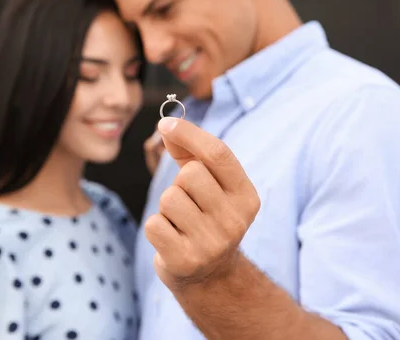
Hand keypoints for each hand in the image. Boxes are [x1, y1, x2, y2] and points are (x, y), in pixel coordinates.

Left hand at [144, 117, 260, 289]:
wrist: (209, 276)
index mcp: (246, 196)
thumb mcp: (209, 185)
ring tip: (180, 222)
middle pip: (189, 175)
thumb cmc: (205, 217)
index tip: (165, 124)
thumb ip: (190, 153)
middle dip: (179, 183)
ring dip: (167, 208)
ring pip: (169, 199)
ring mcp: (212, 244)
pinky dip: (156, 228)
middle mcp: (235, 220)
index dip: (189, 133)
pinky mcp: (186, 261)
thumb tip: (167, 126)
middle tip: (188, 203)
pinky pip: (154, 224)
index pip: (218, 154)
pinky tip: (172, 239)